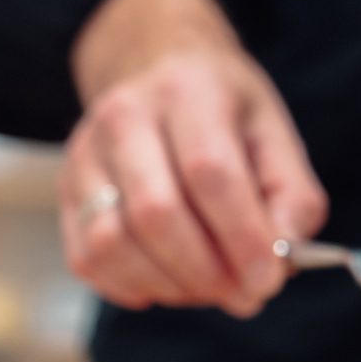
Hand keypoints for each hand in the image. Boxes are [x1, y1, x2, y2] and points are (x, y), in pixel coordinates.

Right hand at [60, 0, 327, 318]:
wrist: (155, 66)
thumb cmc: (225, 114)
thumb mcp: (276, 137)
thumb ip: (293, 200)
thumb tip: (282, 263)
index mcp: (190, 91)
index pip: (209, 172)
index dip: (242, 237)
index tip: (267, 282)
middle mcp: (126, 115)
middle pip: (156, 213)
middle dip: (206, 272)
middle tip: (242, 295)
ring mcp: (86, 152)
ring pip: (114, 243)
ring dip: (170, 285)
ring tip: (208, 286)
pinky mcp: (67, 188)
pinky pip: (88, 259)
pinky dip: (131, 287)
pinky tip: (167, 280)